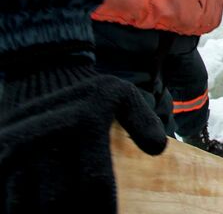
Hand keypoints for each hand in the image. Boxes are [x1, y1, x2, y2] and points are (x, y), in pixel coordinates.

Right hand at [0, 63, 166, 212]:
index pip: (94, 183)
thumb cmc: (88, 93)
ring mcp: (14, 149)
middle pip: (58, 202)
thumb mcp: (122, 94)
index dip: (104, 209)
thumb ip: (143, 120)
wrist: (41, 72)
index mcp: (83, 123)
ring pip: (24, 206)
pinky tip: (39, 208)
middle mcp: (45, 136)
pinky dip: (21, 208)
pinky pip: (7, 198)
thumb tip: (157, 149)